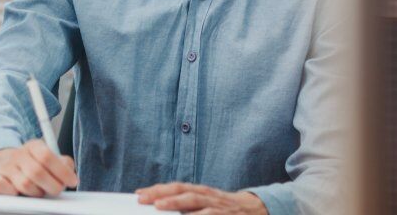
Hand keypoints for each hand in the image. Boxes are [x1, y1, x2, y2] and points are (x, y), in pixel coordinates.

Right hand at [0, 140, 78, 196]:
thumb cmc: (29, 166)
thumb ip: (62, 163)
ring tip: (37, 191)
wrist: (0, 166)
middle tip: (56, 191)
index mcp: (33, 146)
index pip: (47, 156)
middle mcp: (17, 154)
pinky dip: (14, 194)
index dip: (62, 171)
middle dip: (52, 186)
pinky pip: (6, 189)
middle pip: (37, 172)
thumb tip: (70, 171)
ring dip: (35, 193)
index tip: (72, 181)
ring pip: (24, 184)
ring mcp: (4, 167)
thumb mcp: (46, 159)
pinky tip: (18, 193)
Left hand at [136, 183, 266, 213]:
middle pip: (182, 191)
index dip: (158, 189)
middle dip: (161, 194)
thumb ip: (188, 205)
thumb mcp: (207, 203)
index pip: (176, 187)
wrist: (257, 209)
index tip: (139, 193)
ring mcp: (218, 206)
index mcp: (201, 192)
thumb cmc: (226, 208)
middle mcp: (208, 196)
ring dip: (176, 202)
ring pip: (195, 202)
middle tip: (143, 199)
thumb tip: (162, 206)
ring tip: (160, 206)